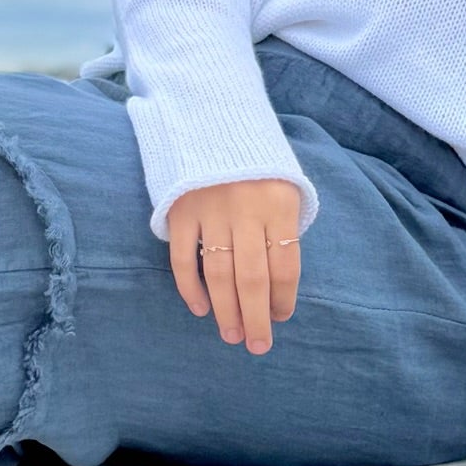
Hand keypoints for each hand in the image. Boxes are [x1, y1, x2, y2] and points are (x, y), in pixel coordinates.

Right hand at [166, 178, 302, 354]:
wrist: (213, 121)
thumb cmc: (258, 163)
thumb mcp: (284, 186)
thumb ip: (282, 228)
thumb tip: (277, 286)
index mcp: (279, 204)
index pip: (284, 266)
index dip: (283, 298)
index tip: (281, 318)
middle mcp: (246, 210)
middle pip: (252, 278)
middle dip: (256, 317)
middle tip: (257, 345)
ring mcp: (211, 210)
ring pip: (220, 274)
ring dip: (226, 311)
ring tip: (233, 335)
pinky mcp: (181, 210)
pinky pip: (184, 258)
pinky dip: (191, 287)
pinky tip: (202, 309)